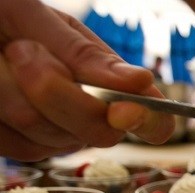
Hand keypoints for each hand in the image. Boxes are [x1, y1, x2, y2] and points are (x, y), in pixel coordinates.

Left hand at [0, 0, 174, 161]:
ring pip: (47, 136)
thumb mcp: (35, 16)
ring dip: (12, 92)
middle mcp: (88, 113)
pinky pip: (15, 146)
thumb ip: (85, 53)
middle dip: (55, 92)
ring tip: (0, 56)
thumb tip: (140, 82)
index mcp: (106, 77)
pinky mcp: (18, 146)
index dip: (150, 121)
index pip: (152, 116)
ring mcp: (53, 135)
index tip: (124, 109)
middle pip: (99, 132)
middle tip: (22, 49)